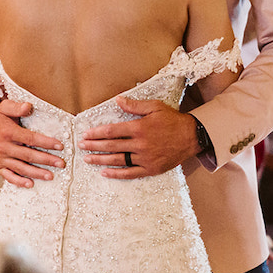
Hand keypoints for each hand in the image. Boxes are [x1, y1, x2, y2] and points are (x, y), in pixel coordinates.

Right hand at [0, 99, 64, 187]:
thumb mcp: (4, 107)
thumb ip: (16, 107)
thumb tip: (28, 106)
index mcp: (8, 132)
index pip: (30, 139)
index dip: (46, 143)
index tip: (60, 146)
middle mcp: (4, 147)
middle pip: (28, 155)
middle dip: (46, 160)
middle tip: (60, 163)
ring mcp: (0, 158)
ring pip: (20, 168)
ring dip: (36, 173)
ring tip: (50, 176)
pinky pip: (8, 176)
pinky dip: (19, 181)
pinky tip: (30, 184)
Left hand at [79, 97, 197, 177]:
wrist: (191, 137)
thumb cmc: (172, 120)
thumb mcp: (155, 107)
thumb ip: (135, 105)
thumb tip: (118, 99)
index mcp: (140, 128)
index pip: (112, 131)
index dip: (97, 133)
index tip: (86, 134)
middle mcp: (140, 144)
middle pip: (112, 146)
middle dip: (94, 146)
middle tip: (81, 146)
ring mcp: (145, 158)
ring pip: (118, 160)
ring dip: (101, 160)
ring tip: (88, 159)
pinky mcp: (150, 169)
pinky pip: (130, 173)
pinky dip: (116, 173)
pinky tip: (104, 172)